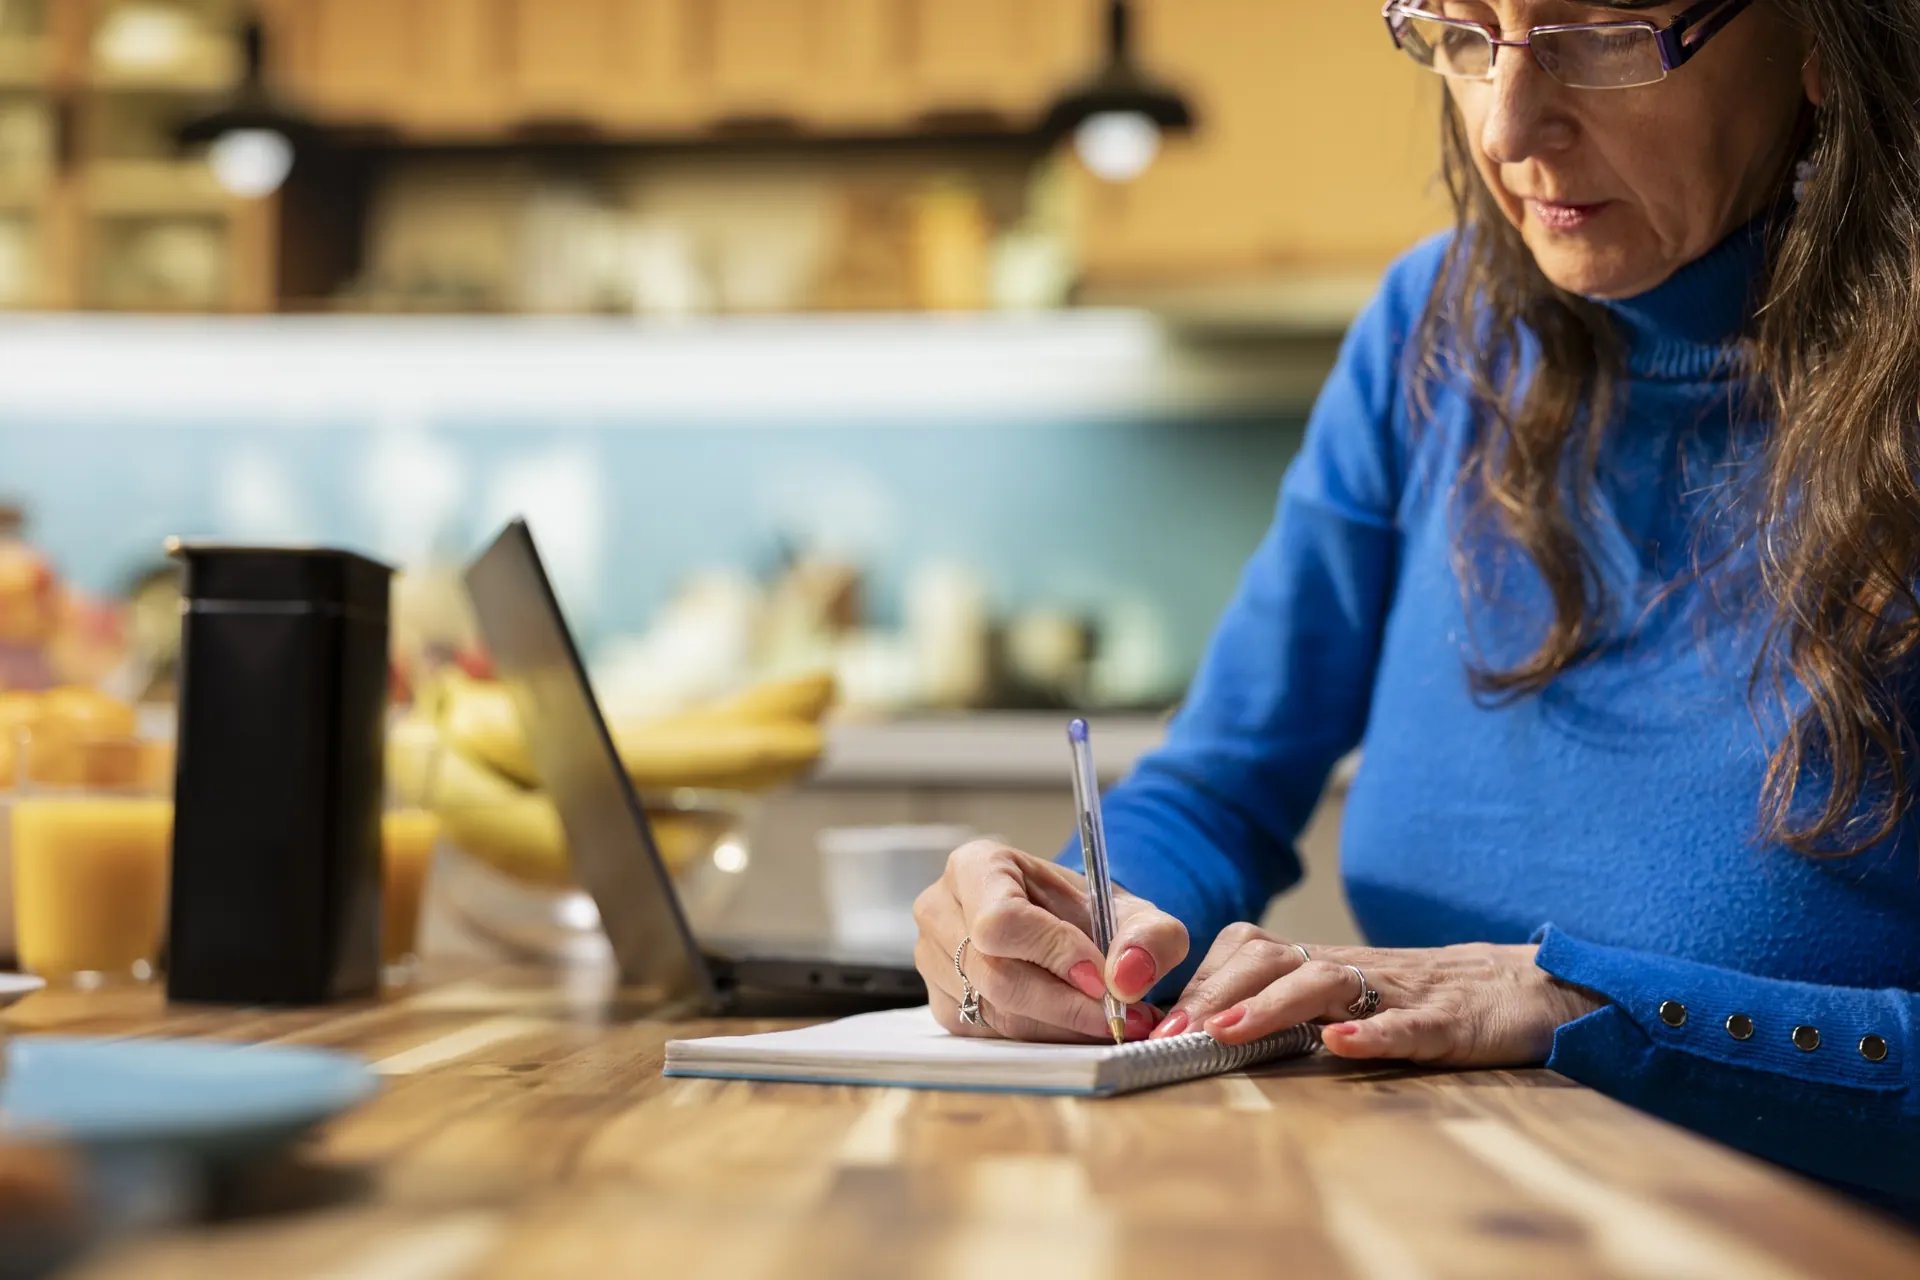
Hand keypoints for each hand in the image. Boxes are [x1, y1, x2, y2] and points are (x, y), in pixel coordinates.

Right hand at [913, 840, 1188, 1042]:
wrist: (1068, 932)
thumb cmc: (1089, 915)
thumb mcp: (1132, 912)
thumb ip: (1149, 937)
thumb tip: (1128, 977)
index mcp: (976, 867)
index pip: (1002, 920)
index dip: (1053, 954)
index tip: (1102, 978)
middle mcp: (941, 910)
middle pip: (995, 974)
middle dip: (1066, 1004)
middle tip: (1120, 1017)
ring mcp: (933, 961)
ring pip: (995, 1012)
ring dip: (1060, 1027)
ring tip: (1109, 1021)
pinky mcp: (943, 1004)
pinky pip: (991, 1036)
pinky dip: (1041, 1038)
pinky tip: (1073, 1026)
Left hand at [1154, 924, 1605, 1066]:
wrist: (1522, 988)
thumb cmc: (1422, 1000)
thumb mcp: (1349, 1000)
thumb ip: (1288, 1009)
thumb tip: (1204, 1032)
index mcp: (1324, 965)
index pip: (1248, 954)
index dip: (1202, 983)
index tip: (1156, 1020)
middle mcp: (1353, 968)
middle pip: (1272, 957)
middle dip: (1216, 993)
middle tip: (1173, 1032)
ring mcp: (1400, 988)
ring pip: (1327, 980)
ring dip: (1271, 1006)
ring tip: (1229, 1033)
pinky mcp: (1448, 1019)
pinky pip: (1407, 1023)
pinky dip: (1373, 1032)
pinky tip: (1342, 1044)